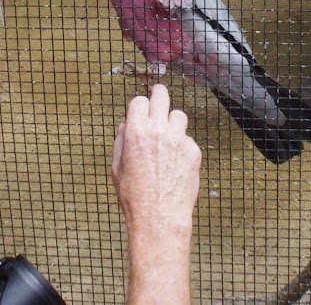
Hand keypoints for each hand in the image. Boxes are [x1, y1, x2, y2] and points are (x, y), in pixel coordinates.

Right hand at [112, 84, 200, 232]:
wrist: (159, 216)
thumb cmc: (134, 195)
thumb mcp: (117, 167)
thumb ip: (120, 142)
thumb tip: (124, 126)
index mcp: (136, 132)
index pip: (139, 101)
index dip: (138, 106)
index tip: (140, 110)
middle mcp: (158, 130)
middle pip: (161, 96)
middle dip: (158, 93)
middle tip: (158, 95)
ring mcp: (179, 140)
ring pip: (179, 115)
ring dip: (172, 121)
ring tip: (167, 136)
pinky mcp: (193, 151)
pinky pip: (187, 139)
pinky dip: (182, 145)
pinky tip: (175, 162)